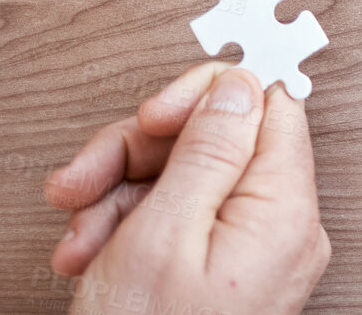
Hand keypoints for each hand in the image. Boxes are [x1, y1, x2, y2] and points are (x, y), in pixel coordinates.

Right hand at [44, 64, 328, 314]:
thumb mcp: (162, 234)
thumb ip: (207, 149)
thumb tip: (238, 84)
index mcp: (285, 210)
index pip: (265, 104)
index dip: (203, 97)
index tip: (148, 116)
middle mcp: (284, 229)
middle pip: (217, 140)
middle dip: (139, 153)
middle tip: (82, 180)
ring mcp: (256, 254)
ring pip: (188, 179)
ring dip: (119, 194)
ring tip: (76, 236)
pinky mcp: (227, 276)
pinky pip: (184, 222)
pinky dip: (129, 228)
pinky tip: (87, 254)